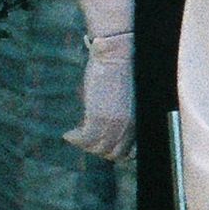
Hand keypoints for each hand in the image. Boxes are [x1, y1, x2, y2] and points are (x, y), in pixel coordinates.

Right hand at [66, 41, 132, 161]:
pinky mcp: (99, 117)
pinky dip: (76, 139)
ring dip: (85, 146)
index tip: (101, 146)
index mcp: (139, 123)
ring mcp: (115, 124)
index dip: (114, 152)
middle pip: (114, 154)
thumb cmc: (122, 72)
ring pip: (98, 148)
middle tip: (86, 142)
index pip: (129, 151)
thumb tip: (106, 128)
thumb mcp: (126, 101)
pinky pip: (85, 139)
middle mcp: (130, 127)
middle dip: (98, 150)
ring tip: (76, 137)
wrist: (118, 55)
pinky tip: (69, 135)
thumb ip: (121, 117)